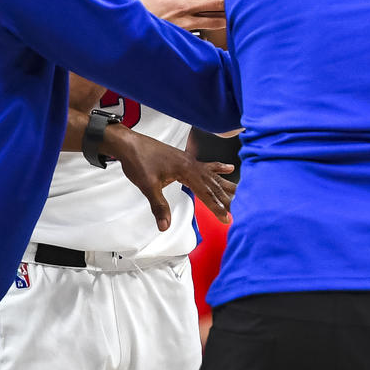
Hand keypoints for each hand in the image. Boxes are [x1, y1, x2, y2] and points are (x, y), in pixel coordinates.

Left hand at [106, 124, 236, 230]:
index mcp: (186, 170)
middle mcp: (192, 164)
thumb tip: (164, 225)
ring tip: (240, 192)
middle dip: (226, 199)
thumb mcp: (148, 186)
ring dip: (225, 185)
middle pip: (213, 184)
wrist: (130, 144)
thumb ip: (159, 206)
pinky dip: (218, 168)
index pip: (206, 193)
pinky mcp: (185, 159)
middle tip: (238, 211)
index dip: (217, 207)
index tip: (227, 218)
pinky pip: (207, 166)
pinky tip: (228, 168)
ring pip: (212, 175)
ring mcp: (190, 160)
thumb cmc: (139, 161)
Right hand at [118, 0, 226, 31]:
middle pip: (219, 0)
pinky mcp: (180, 38)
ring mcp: (184, 24)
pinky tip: (220, 40)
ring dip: (228, 18)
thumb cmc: (123, 3)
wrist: (115, 32)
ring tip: (245, 18)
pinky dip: (211, 37)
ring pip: (215, 21)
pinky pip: (201, 38)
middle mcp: (183, 5)